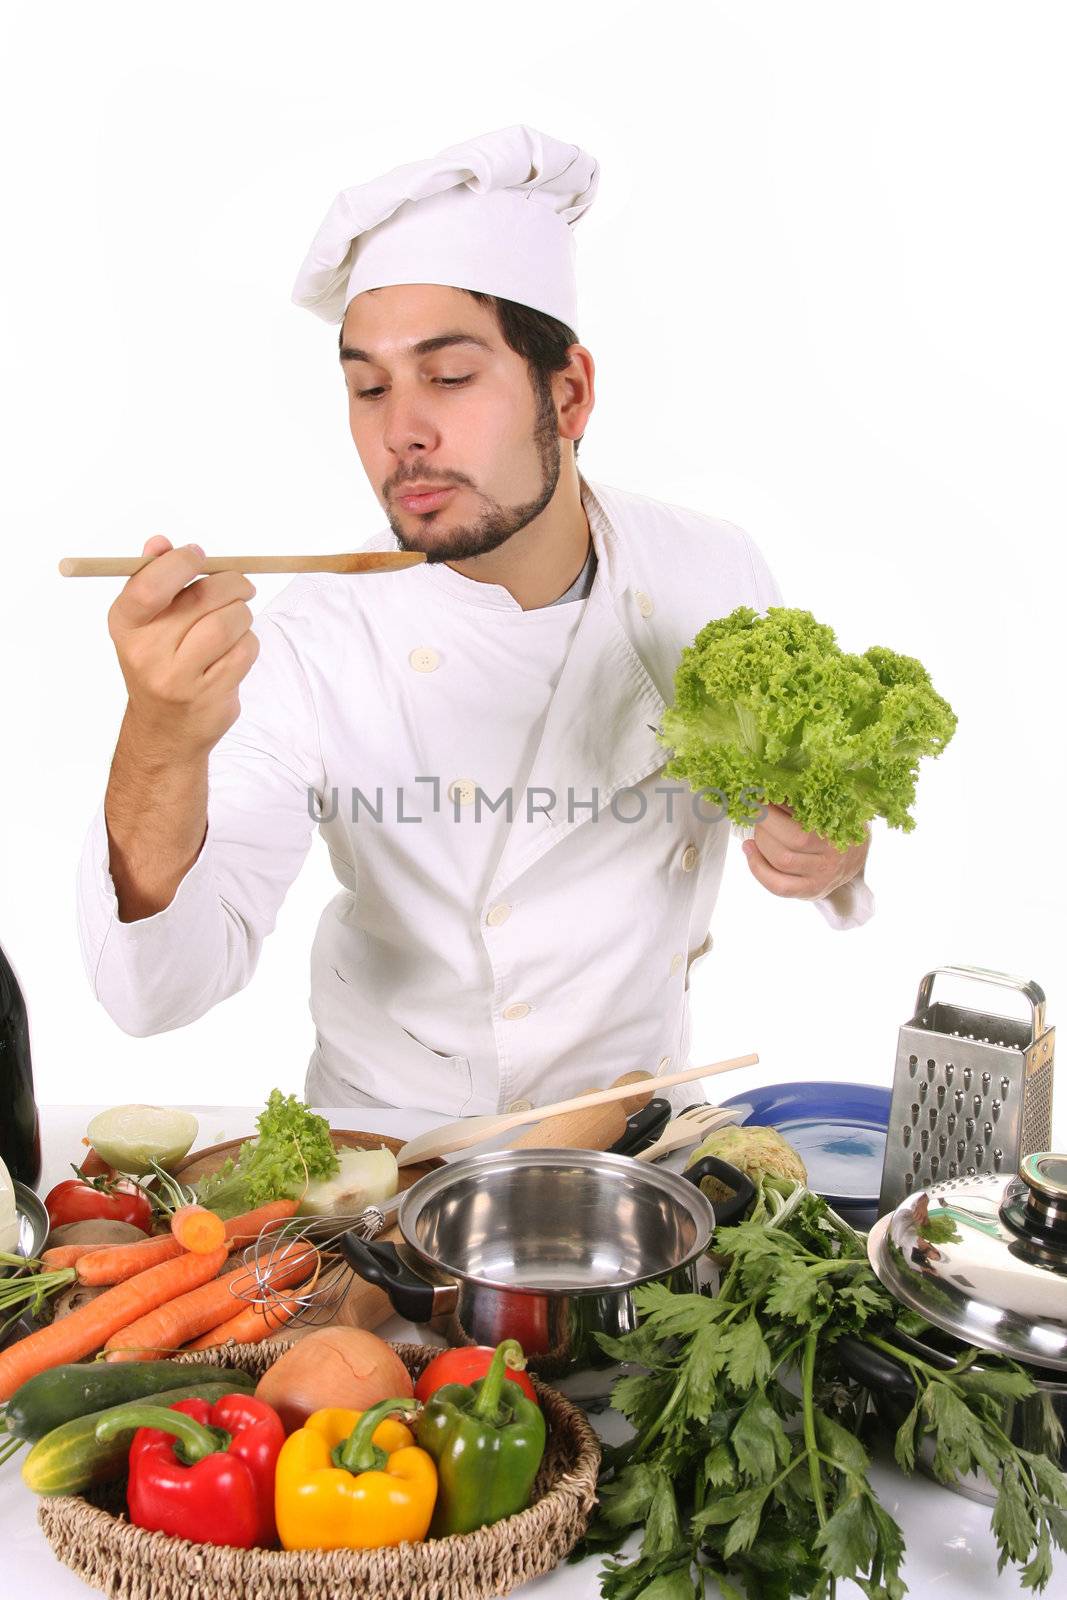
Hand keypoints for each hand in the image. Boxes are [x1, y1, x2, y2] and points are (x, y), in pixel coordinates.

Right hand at [107, 536, 259, 758]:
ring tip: (236, 619)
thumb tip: (160, 543)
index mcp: (126, 626)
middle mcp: (147, 653)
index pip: (150, 584)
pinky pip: (245, 650)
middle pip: (201, 598)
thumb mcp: (144, 625)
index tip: (199, 555)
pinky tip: (236, 647)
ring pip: (229, 623)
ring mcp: (179, 678)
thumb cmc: (158, 664)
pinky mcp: (211, 695)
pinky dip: (248, 641)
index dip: (181, 562)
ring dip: (242, 613)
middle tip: (241, 585)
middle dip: (231, 583)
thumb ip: (151, 580)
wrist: (164, 731)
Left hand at [741, 803, 869, 902]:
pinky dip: (757, 868)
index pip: (803, 818)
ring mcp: (821, 877)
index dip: (775, 808)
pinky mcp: (809, 892)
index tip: (761, 795)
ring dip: (760, 842)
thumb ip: (806, 800)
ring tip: (755, 830)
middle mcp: (832, 856)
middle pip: (791, 841)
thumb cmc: (836, 826)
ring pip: (781, 861)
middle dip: (766, 823)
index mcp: (838, 830)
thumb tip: (770, 787)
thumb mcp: (831, 808)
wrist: (854, 859)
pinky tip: (749, 851)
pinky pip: (778, 885)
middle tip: (758, 811)